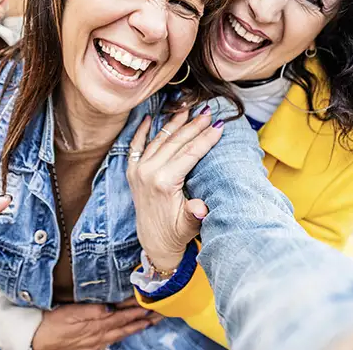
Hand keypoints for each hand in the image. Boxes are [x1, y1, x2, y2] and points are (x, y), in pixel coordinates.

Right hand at [31, 298, 160, 349]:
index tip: (152, 303)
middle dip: (144, 319)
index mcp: (96, 324)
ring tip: (150, 322)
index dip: (138, 310)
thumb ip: (90, 310)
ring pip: (121, 334)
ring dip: (137, 327)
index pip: (123, 315)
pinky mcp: (90, 346)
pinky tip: (127, 333)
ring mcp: (96, 342)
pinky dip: (122, 335)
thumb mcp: (69, 312)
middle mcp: (99, 334)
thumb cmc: (51, 322)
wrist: (37, 339)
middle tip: (159, 313)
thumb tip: (109, 308)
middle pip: (126, 325)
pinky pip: (111, 340)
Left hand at [126, 106, 222, 271]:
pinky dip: (143, 130)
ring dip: (174, 123)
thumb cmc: (175, 232)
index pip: (189, 153)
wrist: (154, 242)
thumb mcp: (188, 225)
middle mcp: (148, 172)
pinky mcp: (132, 171)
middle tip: (208, 112)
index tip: (219, 125)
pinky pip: (136, 145)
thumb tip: (200, 207)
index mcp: (163, 182)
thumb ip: (194, 214)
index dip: (206, 138)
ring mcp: (138, 170)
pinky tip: (151, 117)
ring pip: (159, 139)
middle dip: (194, 126)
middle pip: (176, 142)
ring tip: (188, 109)